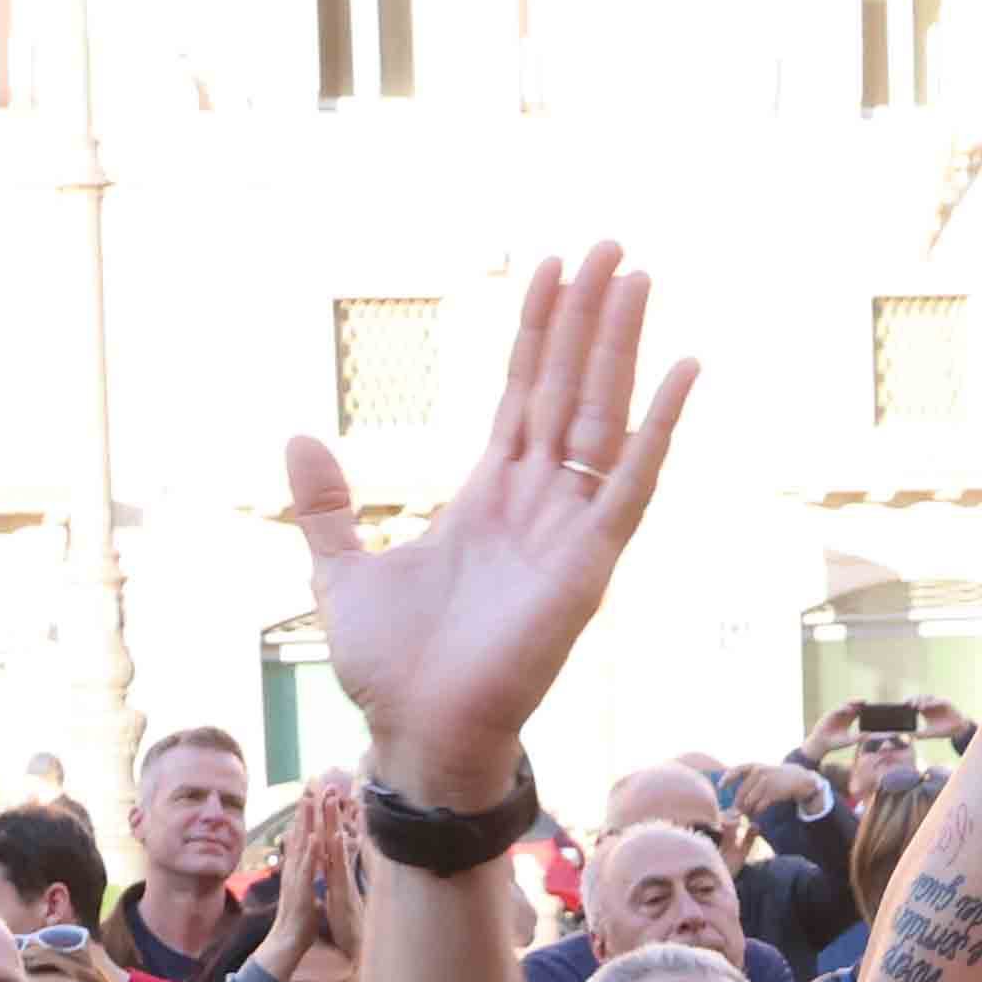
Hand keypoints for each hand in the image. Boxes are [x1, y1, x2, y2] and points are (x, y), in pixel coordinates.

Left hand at [294, 244, 697, 803]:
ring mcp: (567, 529)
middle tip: (613, 244)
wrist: (415, 736)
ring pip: (602, 415)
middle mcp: (536, 503)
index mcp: (487, 497)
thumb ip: (328, 504)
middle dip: (589, 316)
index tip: (551, 264)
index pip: (522, 393)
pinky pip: (632, 483)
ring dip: (621, 346)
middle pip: (569, 387)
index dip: (537, 329)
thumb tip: (297, 436)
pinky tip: (684, 370)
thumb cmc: (391, 670)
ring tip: (638, 276)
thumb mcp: (342, 570)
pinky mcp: (589, 564)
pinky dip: (659, 428)